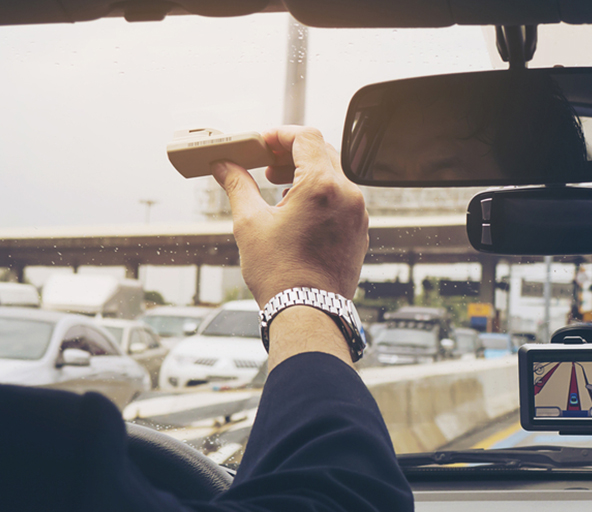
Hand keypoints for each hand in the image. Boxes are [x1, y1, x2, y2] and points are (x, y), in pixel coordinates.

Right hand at [211, 126, 368, 307]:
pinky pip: (344, 199)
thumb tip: (222, 165)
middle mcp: (348, 195)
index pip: (306, 137)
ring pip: (335, 176)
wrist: (309, 313)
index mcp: (322, 186)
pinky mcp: (361, 231)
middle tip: (265, 164)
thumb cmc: (279, 273)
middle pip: (323, 152)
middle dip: (292, 153)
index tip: (261, 142)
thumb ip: (237, 185)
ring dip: (307, 173)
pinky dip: (322, 195)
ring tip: (278, 189)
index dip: (280, 134)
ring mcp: (359, 214)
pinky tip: (298, 211)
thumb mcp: (250, 223)